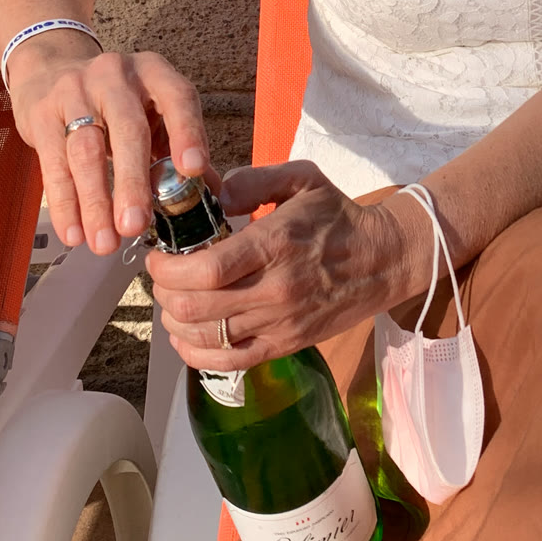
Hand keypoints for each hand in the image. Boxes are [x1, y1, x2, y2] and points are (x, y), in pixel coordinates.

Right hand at [8, 34, 211, 256]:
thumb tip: (212, 195)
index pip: (177, 98)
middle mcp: (115, 75)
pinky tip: (74, 233)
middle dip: (132, 182)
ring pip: (86, 151)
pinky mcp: (42, 113)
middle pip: (127, 130)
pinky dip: (64, 203)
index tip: (194, 171)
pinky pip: (54, 163)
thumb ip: (176, 146)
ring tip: (105, 243)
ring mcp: (75, 91)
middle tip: (136, 227)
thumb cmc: (115, 101)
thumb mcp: (150, 109)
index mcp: (154, 73)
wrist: (51, 67)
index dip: (188, 133)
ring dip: (95, 202)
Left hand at [149, 160, 433, 369]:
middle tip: (161, 276)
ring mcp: (280, 323)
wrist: (385, 260)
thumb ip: (254, 179)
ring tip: (173, 301)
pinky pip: (229, 362)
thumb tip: (216, 194)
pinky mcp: (285, 345)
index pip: (207, 269)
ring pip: (206, 335)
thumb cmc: (339, 217)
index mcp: (275, 245)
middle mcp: (275, 289)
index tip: (157, 257)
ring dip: (174, 320)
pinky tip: (186, 336)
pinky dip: (196, 353)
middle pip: (197, 306)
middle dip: (164, 292)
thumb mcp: (302, 178)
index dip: (168, 269)